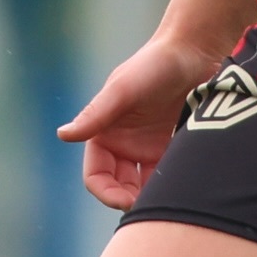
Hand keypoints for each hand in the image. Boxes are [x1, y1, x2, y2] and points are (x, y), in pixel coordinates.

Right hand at [56, 33, 230, 211]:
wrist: (194, 51)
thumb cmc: (154, 64)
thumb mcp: (123, 90)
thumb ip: (95, 114)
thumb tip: (62, 135)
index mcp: (104, 134)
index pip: (96, 177)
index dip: (107, 193)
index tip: (128, 202)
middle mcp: (123, 145)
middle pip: (120, 188)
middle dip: (132, 200)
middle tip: (154, 206)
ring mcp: (149, 149)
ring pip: (145, 187)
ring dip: (153, 195)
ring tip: (171, 195)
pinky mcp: (173, 148)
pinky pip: (169, 176)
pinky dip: (173, 185)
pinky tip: (184, 184)